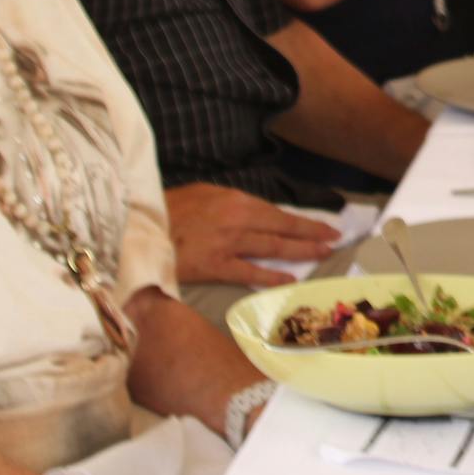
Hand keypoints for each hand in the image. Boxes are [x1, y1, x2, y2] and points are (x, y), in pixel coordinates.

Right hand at [164, 183, 339, 287]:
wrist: (138, 228)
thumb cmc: (169, 209)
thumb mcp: (204, 194)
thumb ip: (231, 204)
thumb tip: (255, 215)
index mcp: (236, 201)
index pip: (279, 214)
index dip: (305, 222)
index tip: (326, 227)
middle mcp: (238, 220)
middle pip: (283, 230)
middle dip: (312, 236)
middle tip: (335, 241)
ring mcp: (228, 244)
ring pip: (273, 248)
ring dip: (301, 252)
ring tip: (322, 255)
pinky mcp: (213, 266)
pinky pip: (248, 272)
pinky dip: (270, 276)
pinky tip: (289, 280)